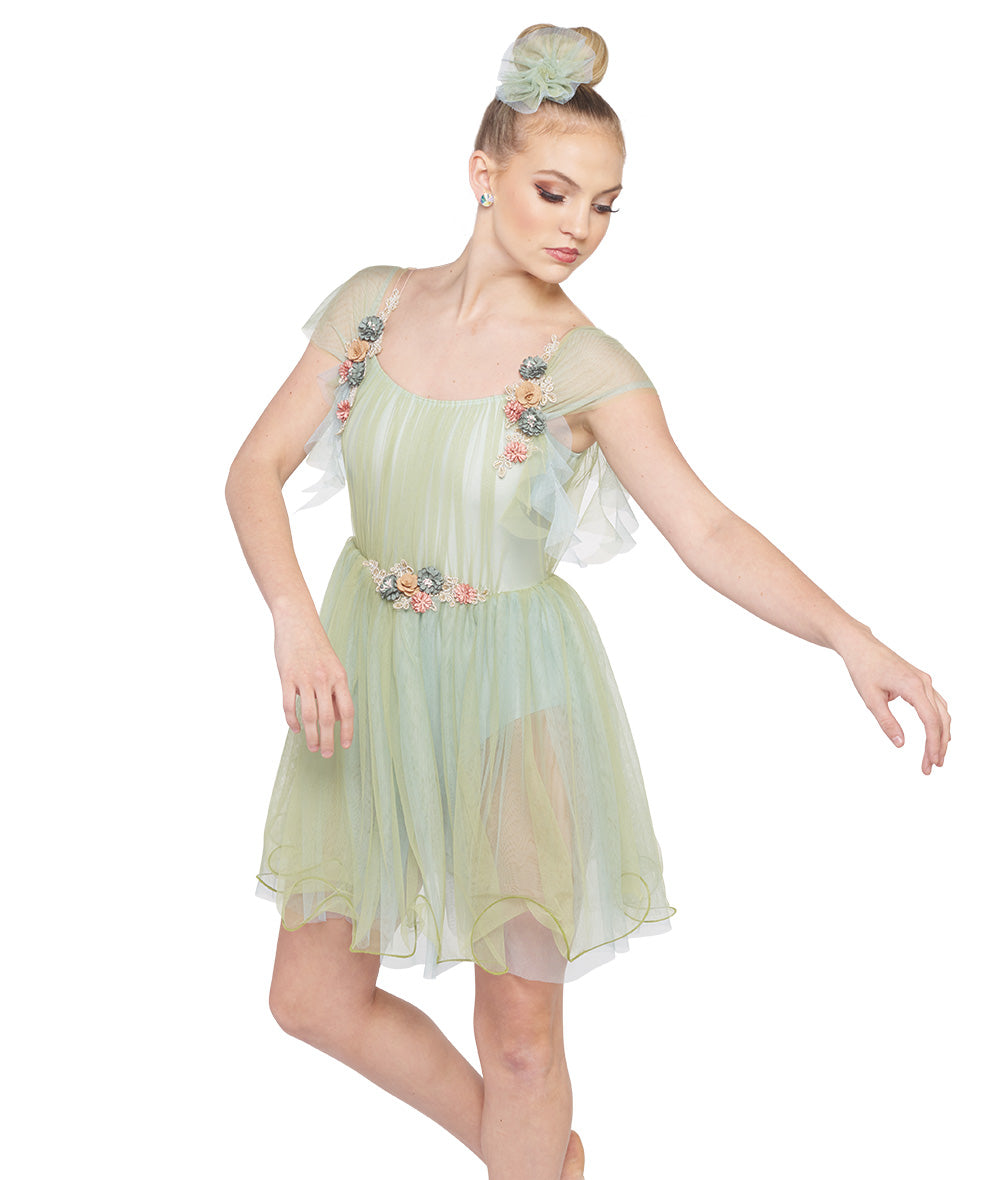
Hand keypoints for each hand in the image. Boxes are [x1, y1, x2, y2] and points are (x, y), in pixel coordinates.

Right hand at [274, 615, 354, 755]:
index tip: (346, 744)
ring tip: (312, 747)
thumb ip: (335, 692)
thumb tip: (338, 719)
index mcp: (339, 677)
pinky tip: (296, 729)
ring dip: (311, 735)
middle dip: (327, 740)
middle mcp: (324, 679)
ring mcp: (305, 678)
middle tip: (326, 754)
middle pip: (327, 718)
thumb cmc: (316, 646)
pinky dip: (292, 721)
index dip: (347, 730)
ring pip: (309, 715)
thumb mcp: (333, 667)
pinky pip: (289, 705)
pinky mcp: (287, 677)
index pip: (347, 710)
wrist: (297, 621)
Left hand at [840, 629, 950, 774]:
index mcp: (913, 686)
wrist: (860, 646)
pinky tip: (938, 734)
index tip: (931, 762)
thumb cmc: (863, 669)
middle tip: (933, 767)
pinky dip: (939, 721)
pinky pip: (937, 704)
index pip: (931, 721)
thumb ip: (886, 722)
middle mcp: (924, 683)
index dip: (933, 744)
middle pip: (941, 719)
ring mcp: (924, 681)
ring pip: (942, 712)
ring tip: (936, 756)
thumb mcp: (871, 699)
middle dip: (938, 745)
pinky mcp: (920, 681)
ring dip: (941, 735)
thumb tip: (901, 744)